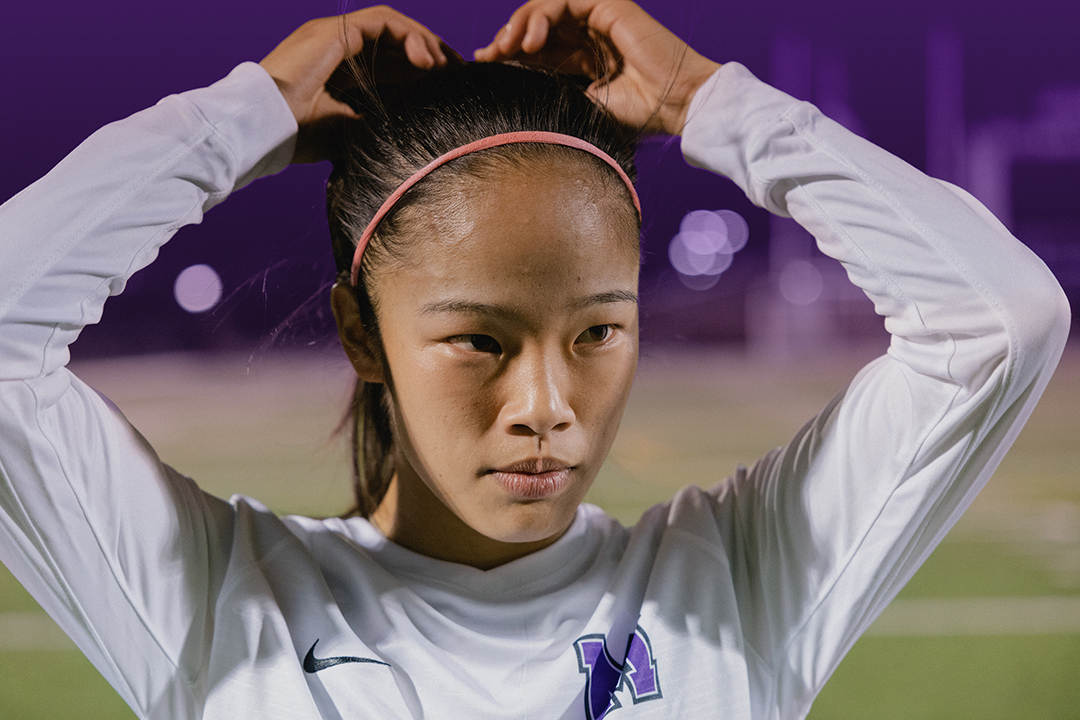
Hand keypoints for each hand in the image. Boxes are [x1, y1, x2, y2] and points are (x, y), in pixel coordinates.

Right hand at [260, 5, 456, 162]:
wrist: (265, 128)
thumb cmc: (298, 137)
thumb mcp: (351, 131)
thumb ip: (377, 123)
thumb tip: (412, 133)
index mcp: (342, 69)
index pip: (393, 60)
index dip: (424, 72)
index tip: (451, 88)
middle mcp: (339, 46)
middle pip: (398, 40)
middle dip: (434, 54)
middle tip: (461, 73)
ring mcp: (336, 35)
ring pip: (394, 25)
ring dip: (425, 42)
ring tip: (446, 67)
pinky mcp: (336, 31)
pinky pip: (383, 21)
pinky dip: (409, 36)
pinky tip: (426, 62)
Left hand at [474, 0, 720, 134]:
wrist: (676, 106)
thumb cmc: (639, 116)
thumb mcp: (582, 107)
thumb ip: (552, 94)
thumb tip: (513, 96)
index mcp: (585, 58)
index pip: (539, 48)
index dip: (510, 53)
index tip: (485, 66)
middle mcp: (590, 34)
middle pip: (537, 24)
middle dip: (508, 37)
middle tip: (489, 57)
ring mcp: (599, 17)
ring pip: (545, 7)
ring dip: (519, 24)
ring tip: (506, 49)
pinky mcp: (607, 5)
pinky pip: (562, 0)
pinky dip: (540, 16)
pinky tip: (529, 43)